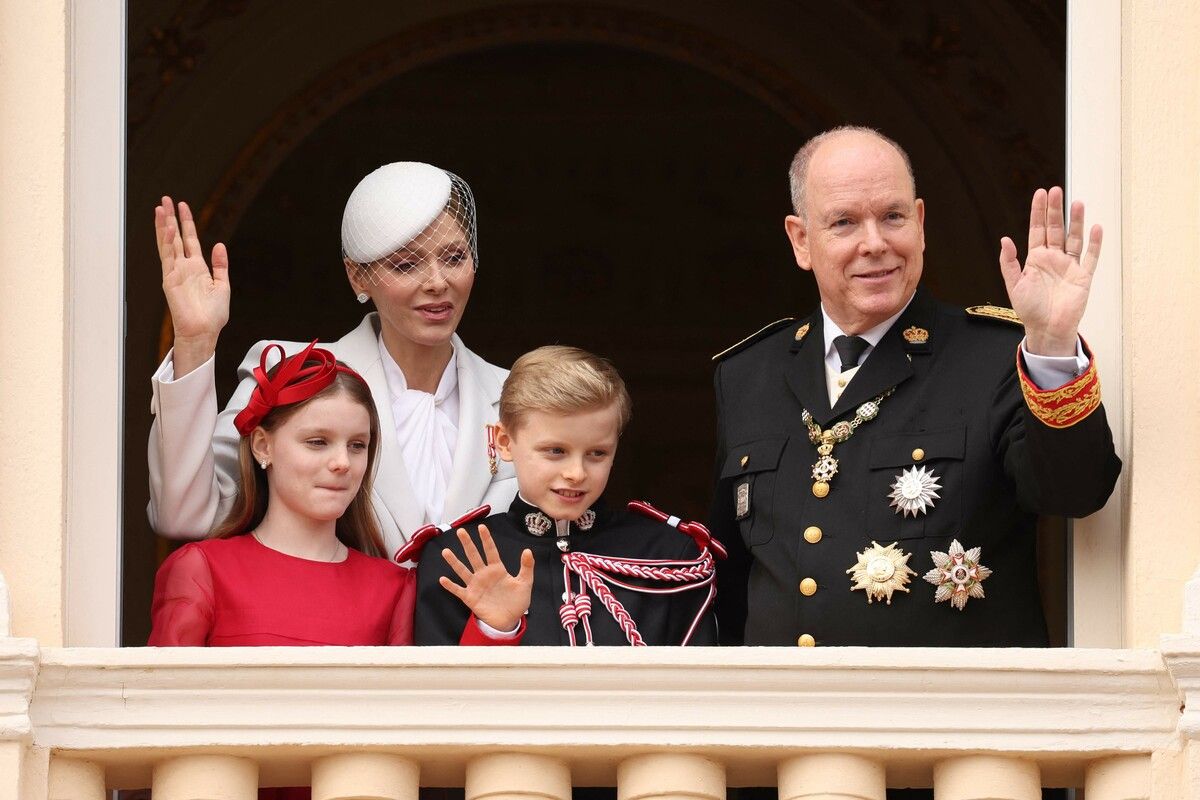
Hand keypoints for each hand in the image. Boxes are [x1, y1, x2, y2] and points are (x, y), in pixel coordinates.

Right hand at [155, 196, 230, 375]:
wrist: (204, 331)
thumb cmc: (213, 315)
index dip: (187, 222)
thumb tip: (219, 245)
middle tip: (166, 199)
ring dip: (164, 225)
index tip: (182, 206)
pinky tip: (168, 228)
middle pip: (175, 237)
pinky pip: (167, 257)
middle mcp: (184, 267)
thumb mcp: (223, 286)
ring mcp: (175, 272)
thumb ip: (220, 265)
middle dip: (171, 218)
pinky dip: (167, 242)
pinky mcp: (169, 279)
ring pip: (168, 243)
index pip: (190, 240)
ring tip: (161, 207)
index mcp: (198, 268)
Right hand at [439, 525, 532, 632]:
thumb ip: (527, 567)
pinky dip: (451, 586)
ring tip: (446, 552)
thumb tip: (528, 550)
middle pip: (474, 556)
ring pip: (463, 571)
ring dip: (454, 562)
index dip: (486, 539)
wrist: (510, 620)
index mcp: (497, 569)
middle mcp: (484, 574)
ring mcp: (476, 585)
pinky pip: (458, 590)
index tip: (482, 527)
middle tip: (460, 532)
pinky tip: (443, 579)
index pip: (491, 551)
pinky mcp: (470, 598)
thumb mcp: (525, 583)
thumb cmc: (517, 601)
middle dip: (468, 544)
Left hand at [999, 186, 1102, 355]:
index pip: (1038, 230)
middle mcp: (1054, 258)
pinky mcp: (1083, 276)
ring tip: (1076, 202)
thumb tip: (1004, 240)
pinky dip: (1094, 243)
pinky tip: (1095, 227)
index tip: (1040, 193)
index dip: (1038, 213)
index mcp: (1036, 259)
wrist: (1047, 330)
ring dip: (1076, 221)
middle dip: (1055, 210)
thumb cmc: (1029, 309)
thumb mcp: (1014, 285)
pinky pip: (1091, 257)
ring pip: (1074, 238)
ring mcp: (1070, 266)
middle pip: (1056, 229)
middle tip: (1056, 191)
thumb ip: (1009, 263)